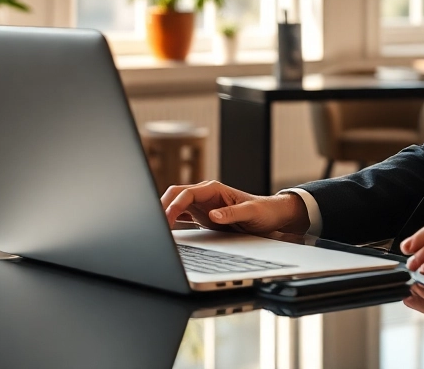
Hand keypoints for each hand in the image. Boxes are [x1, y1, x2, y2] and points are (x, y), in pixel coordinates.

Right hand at [161, 181, 309, 234]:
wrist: (271, 216)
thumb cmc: (264, 211)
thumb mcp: (251, 213)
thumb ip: (233, 214)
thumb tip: (213, 215)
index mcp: (214, 190)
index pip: (186, 193)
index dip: (174, 205)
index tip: (166, 218)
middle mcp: (205, 196)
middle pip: (175, 196)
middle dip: (162, 207)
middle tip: (152, 224)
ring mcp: (202, 206)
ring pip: (175, 206)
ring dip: (163, 215)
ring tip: (153, 229)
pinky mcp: (201, 217)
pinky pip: (180, 217)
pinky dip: (171, 223)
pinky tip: (164, 232)